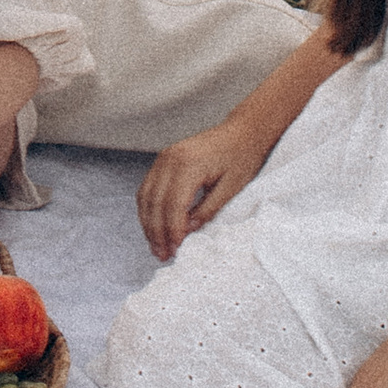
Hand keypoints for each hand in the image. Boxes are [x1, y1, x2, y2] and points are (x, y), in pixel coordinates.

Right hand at [135, 118, 273, 259]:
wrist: (241, 133)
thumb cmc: (241, 157)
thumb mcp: (231, 188)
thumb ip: (208, 209)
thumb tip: (187, 230)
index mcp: (189, 164)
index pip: (173, 204)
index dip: (172, 230)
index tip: (176, 249)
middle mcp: (170, 159)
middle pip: (155, 202)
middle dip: (157, 232)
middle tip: (163, 255)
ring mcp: (163, 158)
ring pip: (146, 196)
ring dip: (148, 224)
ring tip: (156, 246)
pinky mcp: (163, 160)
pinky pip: (147, 188)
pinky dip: (148, 210)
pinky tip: (154, 226)